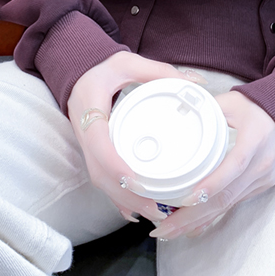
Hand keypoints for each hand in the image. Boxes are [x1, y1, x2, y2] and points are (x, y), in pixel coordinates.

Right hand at [66, 51, 200, 223]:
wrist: (77, 71)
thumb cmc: (104, 67)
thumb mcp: (129, 62)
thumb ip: (160, 72)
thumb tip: (197, 83)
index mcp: (90, 107)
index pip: (97, 141)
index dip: (113, 163)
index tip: (132, 180)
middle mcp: (84, 131)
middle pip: (99, 171)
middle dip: (125, 194)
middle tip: (154, 208)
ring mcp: (86, 144)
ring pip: (100, 180)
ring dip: (123, 200)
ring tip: (153, 213)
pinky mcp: (92, 152)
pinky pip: (102, 178)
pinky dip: (117, 197)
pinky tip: (134, 212)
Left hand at [149, 91, 274, 239]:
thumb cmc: (255, 108)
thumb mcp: (231, 102)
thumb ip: (206, 109)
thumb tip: (176, 114)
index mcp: (256, 138)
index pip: (235, 165)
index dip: (213, 184)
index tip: (188, 199)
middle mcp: (262, 163)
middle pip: (227, 195)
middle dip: (194, 215)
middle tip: (165, 227)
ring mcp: (263, 178)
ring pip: (228, 204)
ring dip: (199, 220)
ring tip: (171, 231)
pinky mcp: (261, 187)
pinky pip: (234, 204)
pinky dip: (212, 216)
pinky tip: (193, 227)